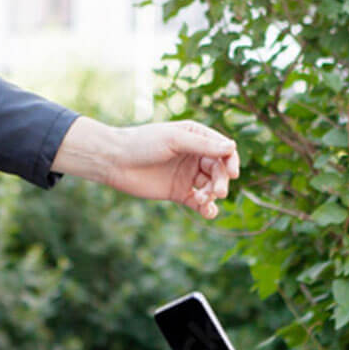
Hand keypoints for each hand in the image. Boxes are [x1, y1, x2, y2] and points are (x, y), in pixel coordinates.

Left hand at [51, 117, 240, 218]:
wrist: (115, 161)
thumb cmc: (143, 143)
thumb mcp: (174, 140)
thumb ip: (202, 144)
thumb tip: (232, 146)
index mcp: (196, 137)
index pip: (223, 149)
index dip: (231, 161)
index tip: (233, 173)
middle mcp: (194, 155)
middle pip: (218, 170)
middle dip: (221, 181)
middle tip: (217, 192)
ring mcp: (187, 175)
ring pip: (210, 186)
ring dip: (211, 195)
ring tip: (202, 200)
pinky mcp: (178, 192)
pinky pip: (197, 202)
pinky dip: (205, 208)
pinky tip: (208, 213)